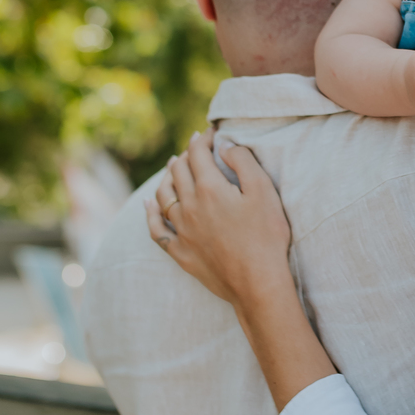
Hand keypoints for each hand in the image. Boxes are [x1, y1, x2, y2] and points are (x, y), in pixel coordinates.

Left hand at [145, 130, 292, 315]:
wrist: (257, 283)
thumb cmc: (266, 236)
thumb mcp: (264, 191)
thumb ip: (242, 161)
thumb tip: (223, 145)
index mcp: (210, 188)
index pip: (198, 154)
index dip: (203, 138)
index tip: (211, 132)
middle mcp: (189, 206)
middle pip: (178, 171)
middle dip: (186, 154)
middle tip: (196, 147)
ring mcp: (182, 230)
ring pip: (163, 195)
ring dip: (167, 177)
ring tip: (173, 166)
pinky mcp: (180, 252)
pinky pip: (157, 229)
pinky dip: (150, 213)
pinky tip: (148, 204)